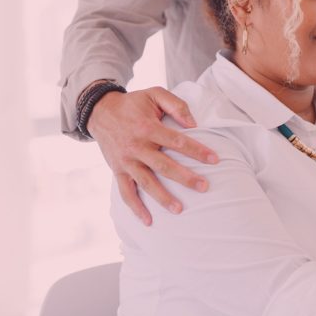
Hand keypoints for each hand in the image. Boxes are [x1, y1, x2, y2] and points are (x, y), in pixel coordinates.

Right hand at [87, 86, 218, 225]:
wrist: (100, 111)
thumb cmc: (133, 103)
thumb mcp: (154, 94)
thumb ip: (176, 105)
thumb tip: (194, 124)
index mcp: (147, 127)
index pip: (176, 141)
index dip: (196, 150)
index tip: (214, 160)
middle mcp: (136, 146)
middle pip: (164, 165)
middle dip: (185, 177)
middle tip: (204, 187)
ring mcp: (126, 161)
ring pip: (146, 182)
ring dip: (162, 197)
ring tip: (179, 210)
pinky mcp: (118, 170)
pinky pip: (126, 192)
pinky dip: (135, 208)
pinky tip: (148, 221)